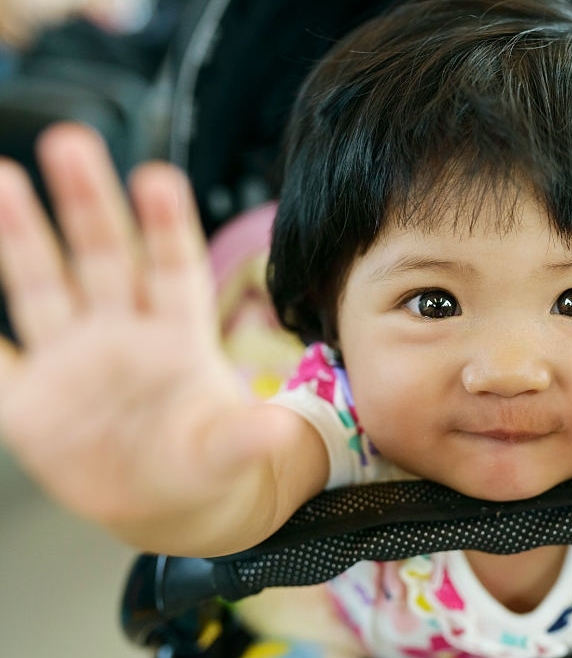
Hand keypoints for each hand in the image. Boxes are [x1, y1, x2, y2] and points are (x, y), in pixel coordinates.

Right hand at [0, 124, 296, 550]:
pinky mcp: (29, 400)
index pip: (174, 269)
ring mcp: (71, 359)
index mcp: (178, 336)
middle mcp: (121, 332)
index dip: (167, 226)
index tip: (159, 179)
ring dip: (19, 236)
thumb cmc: (202, 459)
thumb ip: (245, 439)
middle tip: (72, 141)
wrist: (161, 500)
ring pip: (43, 285)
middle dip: (88, 202)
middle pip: (105, 256)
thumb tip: (278, 432)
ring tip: (5, 180)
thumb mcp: (228, 452)